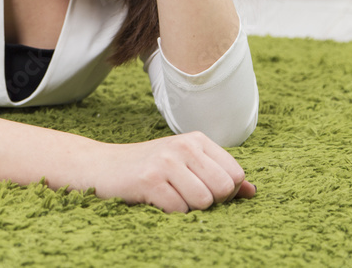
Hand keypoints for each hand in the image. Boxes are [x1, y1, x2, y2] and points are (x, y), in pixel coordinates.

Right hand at [92, 131, 255, 212]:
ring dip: (187, 208)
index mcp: (196, 140)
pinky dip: (169, 212)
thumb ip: (217, 174)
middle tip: (183, 194)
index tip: (199, 188)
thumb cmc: (147, 167)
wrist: (100, 166)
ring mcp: (165, 161)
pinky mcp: (149, 180)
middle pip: (223, 189)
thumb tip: (251, 191)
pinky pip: (179, 210)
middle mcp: (183, 146)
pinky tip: (154, 199)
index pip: (235, 174)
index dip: (223, 191)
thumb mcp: (185, 164)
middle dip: (208, 201)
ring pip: (203, 202)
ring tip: (168, 195)